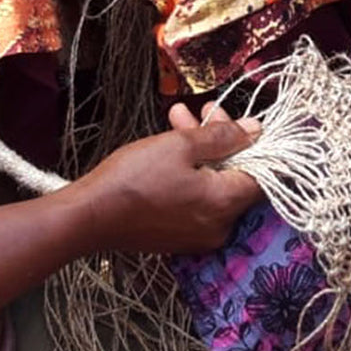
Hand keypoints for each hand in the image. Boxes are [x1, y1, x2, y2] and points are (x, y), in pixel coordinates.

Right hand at [79, 104, 262, 253]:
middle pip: (235, 177)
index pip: (261, 173)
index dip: (249, 142)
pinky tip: (170, 152)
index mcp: (225, 204)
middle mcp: (219, 226)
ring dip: (201, 154)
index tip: (228, 118)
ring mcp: (199, 236)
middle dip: (219, 140)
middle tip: (200, 112)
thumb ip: (223, 136)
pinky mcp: (179, 238)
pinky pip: (197, 203)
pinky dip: (190, 176)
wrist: (90, 216)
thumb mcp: (179, 145)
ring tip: (177, 121)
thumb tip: (255, 129)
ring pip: (213, 187)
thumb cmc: (133, 178)